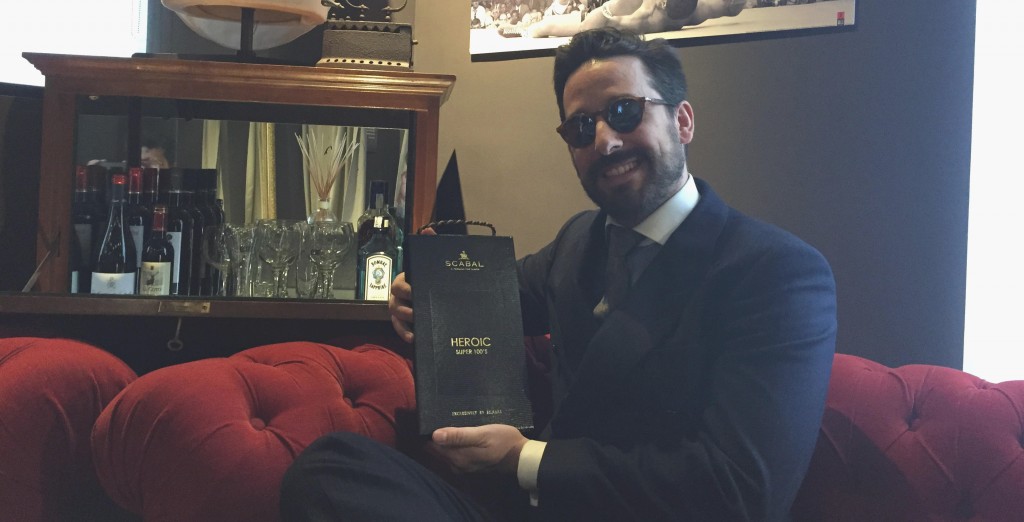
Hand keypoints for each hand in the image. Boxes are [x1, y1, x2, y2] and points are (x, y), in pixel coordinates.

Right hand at [387, 227, 435, 342]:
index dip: (406, 289)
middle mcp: (397, 295)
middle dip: (405, 307)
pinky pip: (400, 329)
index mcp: (404, 280)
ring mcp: (399, 309)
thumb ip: (431, 244)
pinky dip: (404, 334)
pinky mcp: (403, 322)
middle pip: (395, 302)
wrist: (434, 290)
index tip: (415, 292)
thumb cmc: (430, 275)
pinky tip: (413, 339)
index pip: (399, 284)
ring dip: (405, 321)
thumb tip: (429, 230)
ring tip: (417, 325)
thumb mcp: (432, 261)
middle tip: (417, 311)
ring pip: (397, 316)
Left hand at [431, 424, 527, 474]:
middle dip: (434, 436)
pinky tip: (455, 435)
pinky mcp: (469, 465)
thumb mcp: (482, 434)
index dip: (428, 432)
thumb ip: (459, 436)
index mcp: (457, 457)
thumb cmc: (502, 441)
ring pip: (444, 452)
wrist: (520, 456)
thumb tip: (435, 435)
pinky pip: (453, 455)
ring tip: (444, 422)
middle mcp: (457, 465)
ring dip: (442, 441)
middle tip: (435, 417)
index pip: (433, 445)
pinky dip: (451, 445)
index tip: (428, 418)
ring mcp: (463, 467)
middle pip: (437, 450)